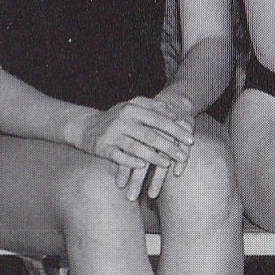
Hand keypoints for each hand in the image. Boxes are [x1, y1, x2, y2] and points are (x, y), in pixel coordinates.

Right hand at [80, 96, 194, 180]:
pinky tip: (142, 166)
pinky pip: (119, 156)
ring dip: (153, 157)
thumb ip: (155, 109)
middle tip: (184, 157)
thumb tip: (179, 115)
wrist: (84, 125)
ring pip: (137, 147)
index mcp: (134, 107)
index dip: (177, 131)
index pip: (160, 120)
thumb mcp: (134, 108)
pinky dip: (131, 161)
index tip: (191, 141)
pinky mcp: (102, 146)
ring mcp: (112, 133)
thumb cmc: (118, 117)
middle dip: (170, 147)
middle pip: (151, 135)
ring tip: (168, 164)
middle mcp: (123, 119)